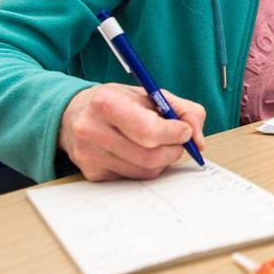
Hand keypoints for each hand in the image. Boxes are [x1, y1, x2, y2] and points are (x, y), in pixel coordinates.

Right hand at [58, 83, 206, 180]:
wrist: (75, 114)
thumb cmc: (118, 102)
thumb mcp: (150, 94)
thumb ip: (184, 110)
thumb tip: (198, 141)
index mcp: (105, 103)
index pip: (148, 130)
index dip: (174, 133)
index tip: (184, 131)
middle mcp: (91, 130)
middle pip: (148, 155)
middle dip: (172, 150)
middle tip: (177, 142)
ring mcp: (89, 155)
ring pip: (143, 171)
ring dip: (161, 161)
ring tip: (158, 145)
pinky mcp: (92, 173)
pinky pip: (132, 179)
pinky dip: (145, 168)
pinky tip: (138, 152)